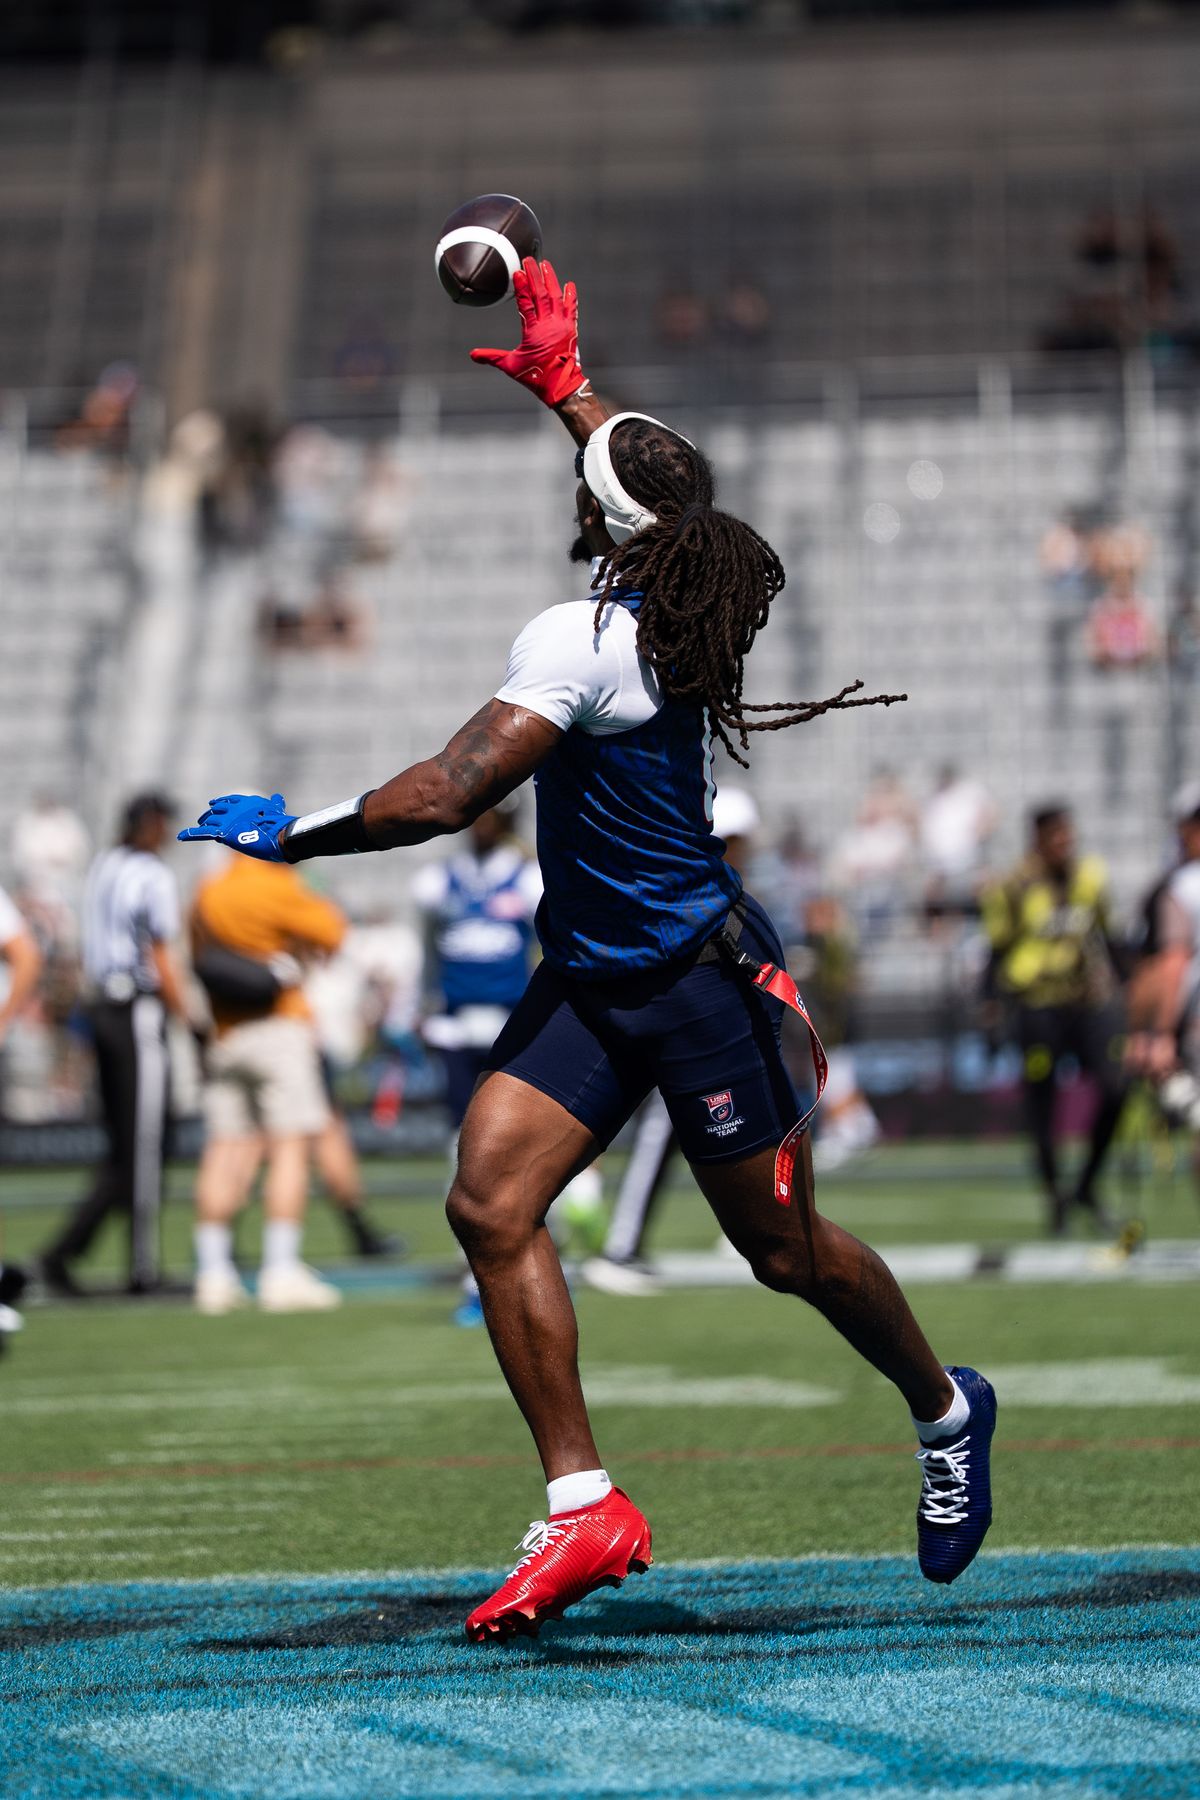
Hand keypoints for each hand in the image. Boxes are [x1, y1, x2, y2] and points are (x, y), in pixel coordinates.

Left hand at [177, 793, 294, 861]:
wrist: (278, 835)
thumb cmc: (281, 824)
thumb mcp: (277, 809)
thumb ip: (275, 803)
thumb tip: (278, 797)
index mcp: (246, 801)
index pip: (230, 800)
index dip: (221, 803)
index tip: (215, 804)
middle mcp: (234, 808)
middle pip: (217, 810)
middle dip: (209, 814)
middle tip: (203, 819)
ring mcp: (227, 820)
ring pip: (209, 821)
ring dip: (203, 824)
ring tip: (196, 828)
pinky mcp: (223, 832)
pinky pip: (202, 833)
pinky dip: (190, 834)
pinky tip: (180, 836)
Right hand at [470, 258, 586, 407]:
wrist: (562, 387)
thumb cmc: (535, 377)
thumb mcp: (511, 367)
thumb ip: (492, 357)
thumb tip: (472, 355)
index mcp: (533, 332)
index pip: (526, 303)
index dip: (522, 287)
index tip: (518, 271)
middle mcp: (548, 325)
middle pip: (541, 294)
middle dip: (535, 275)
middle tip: (529, 259)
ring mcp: (561, 326)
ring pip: (556, 297)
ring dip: (551, 279)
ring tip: (545, 264)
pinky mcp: (570, 329)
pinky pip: (571, 309)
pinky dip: (570, 296)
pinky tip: (569, 284)